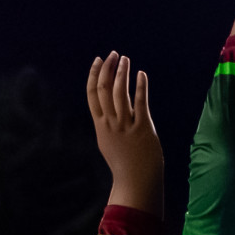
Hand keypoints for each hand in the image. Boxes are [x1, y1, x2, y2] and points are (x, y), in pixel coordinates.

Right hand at [87, 52, 162, 215]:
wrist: (136, 180)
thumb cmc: (125, 163)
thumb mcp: (109, 142)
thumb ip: (108, 126)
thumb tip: (108, 112)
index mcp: (100, 125)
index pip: (91, 94)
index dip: (93, 75)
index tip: (98, 60)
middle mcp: (110, 123)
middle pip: (104, 89)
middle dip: (108, 69)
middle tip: (114, 54)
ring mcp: (126, 125)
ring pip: (119, 92)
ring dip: (122, 73)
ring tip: (126, 60)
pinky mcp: (142, 127)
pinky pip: (139, 102)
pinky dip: (140, 86)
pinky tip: (141, 75)